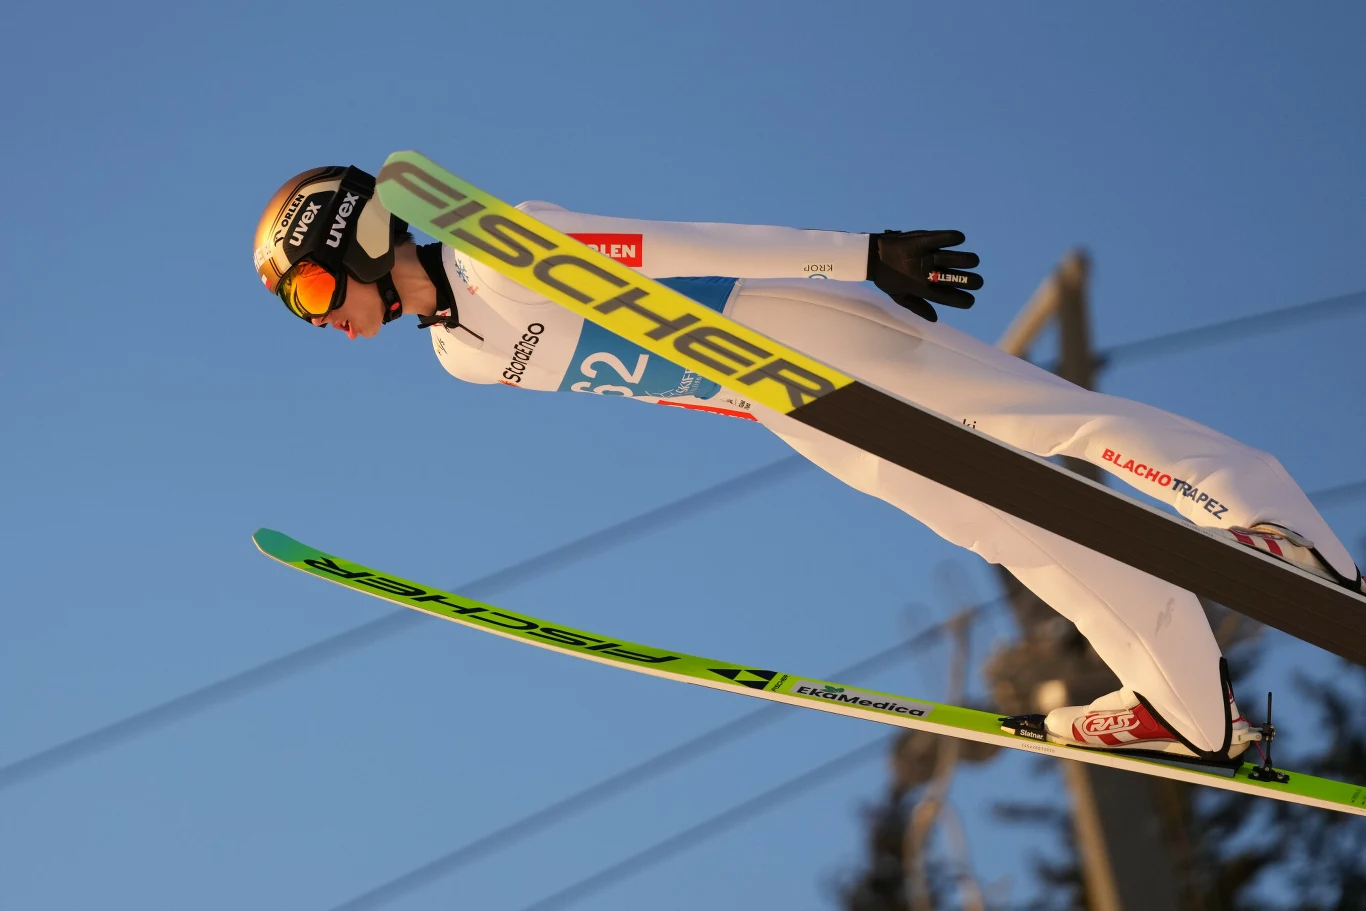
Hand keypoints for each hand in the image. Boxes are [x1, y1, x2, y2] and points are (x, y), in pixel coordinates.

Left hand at [867, 230, 982, 321]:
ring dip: (967, 260)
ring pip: (953, 258)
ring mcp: (924, 256)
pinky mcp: (922, 240)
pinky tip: (960, 239)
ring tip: (973, 261)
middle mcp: (925, 274)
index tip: (971, 300)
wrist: (870, 257)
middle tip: (977, 282)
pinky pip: (942, 238)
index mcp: (921, 289)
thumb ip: (918, 307)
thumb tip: (935, 319)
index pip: (948, 298)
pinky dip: (954, 237)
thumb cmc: (886, 278)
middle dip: (972, 282)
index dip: (964, 301)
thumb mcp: (899, 297)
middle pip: (956, 279)